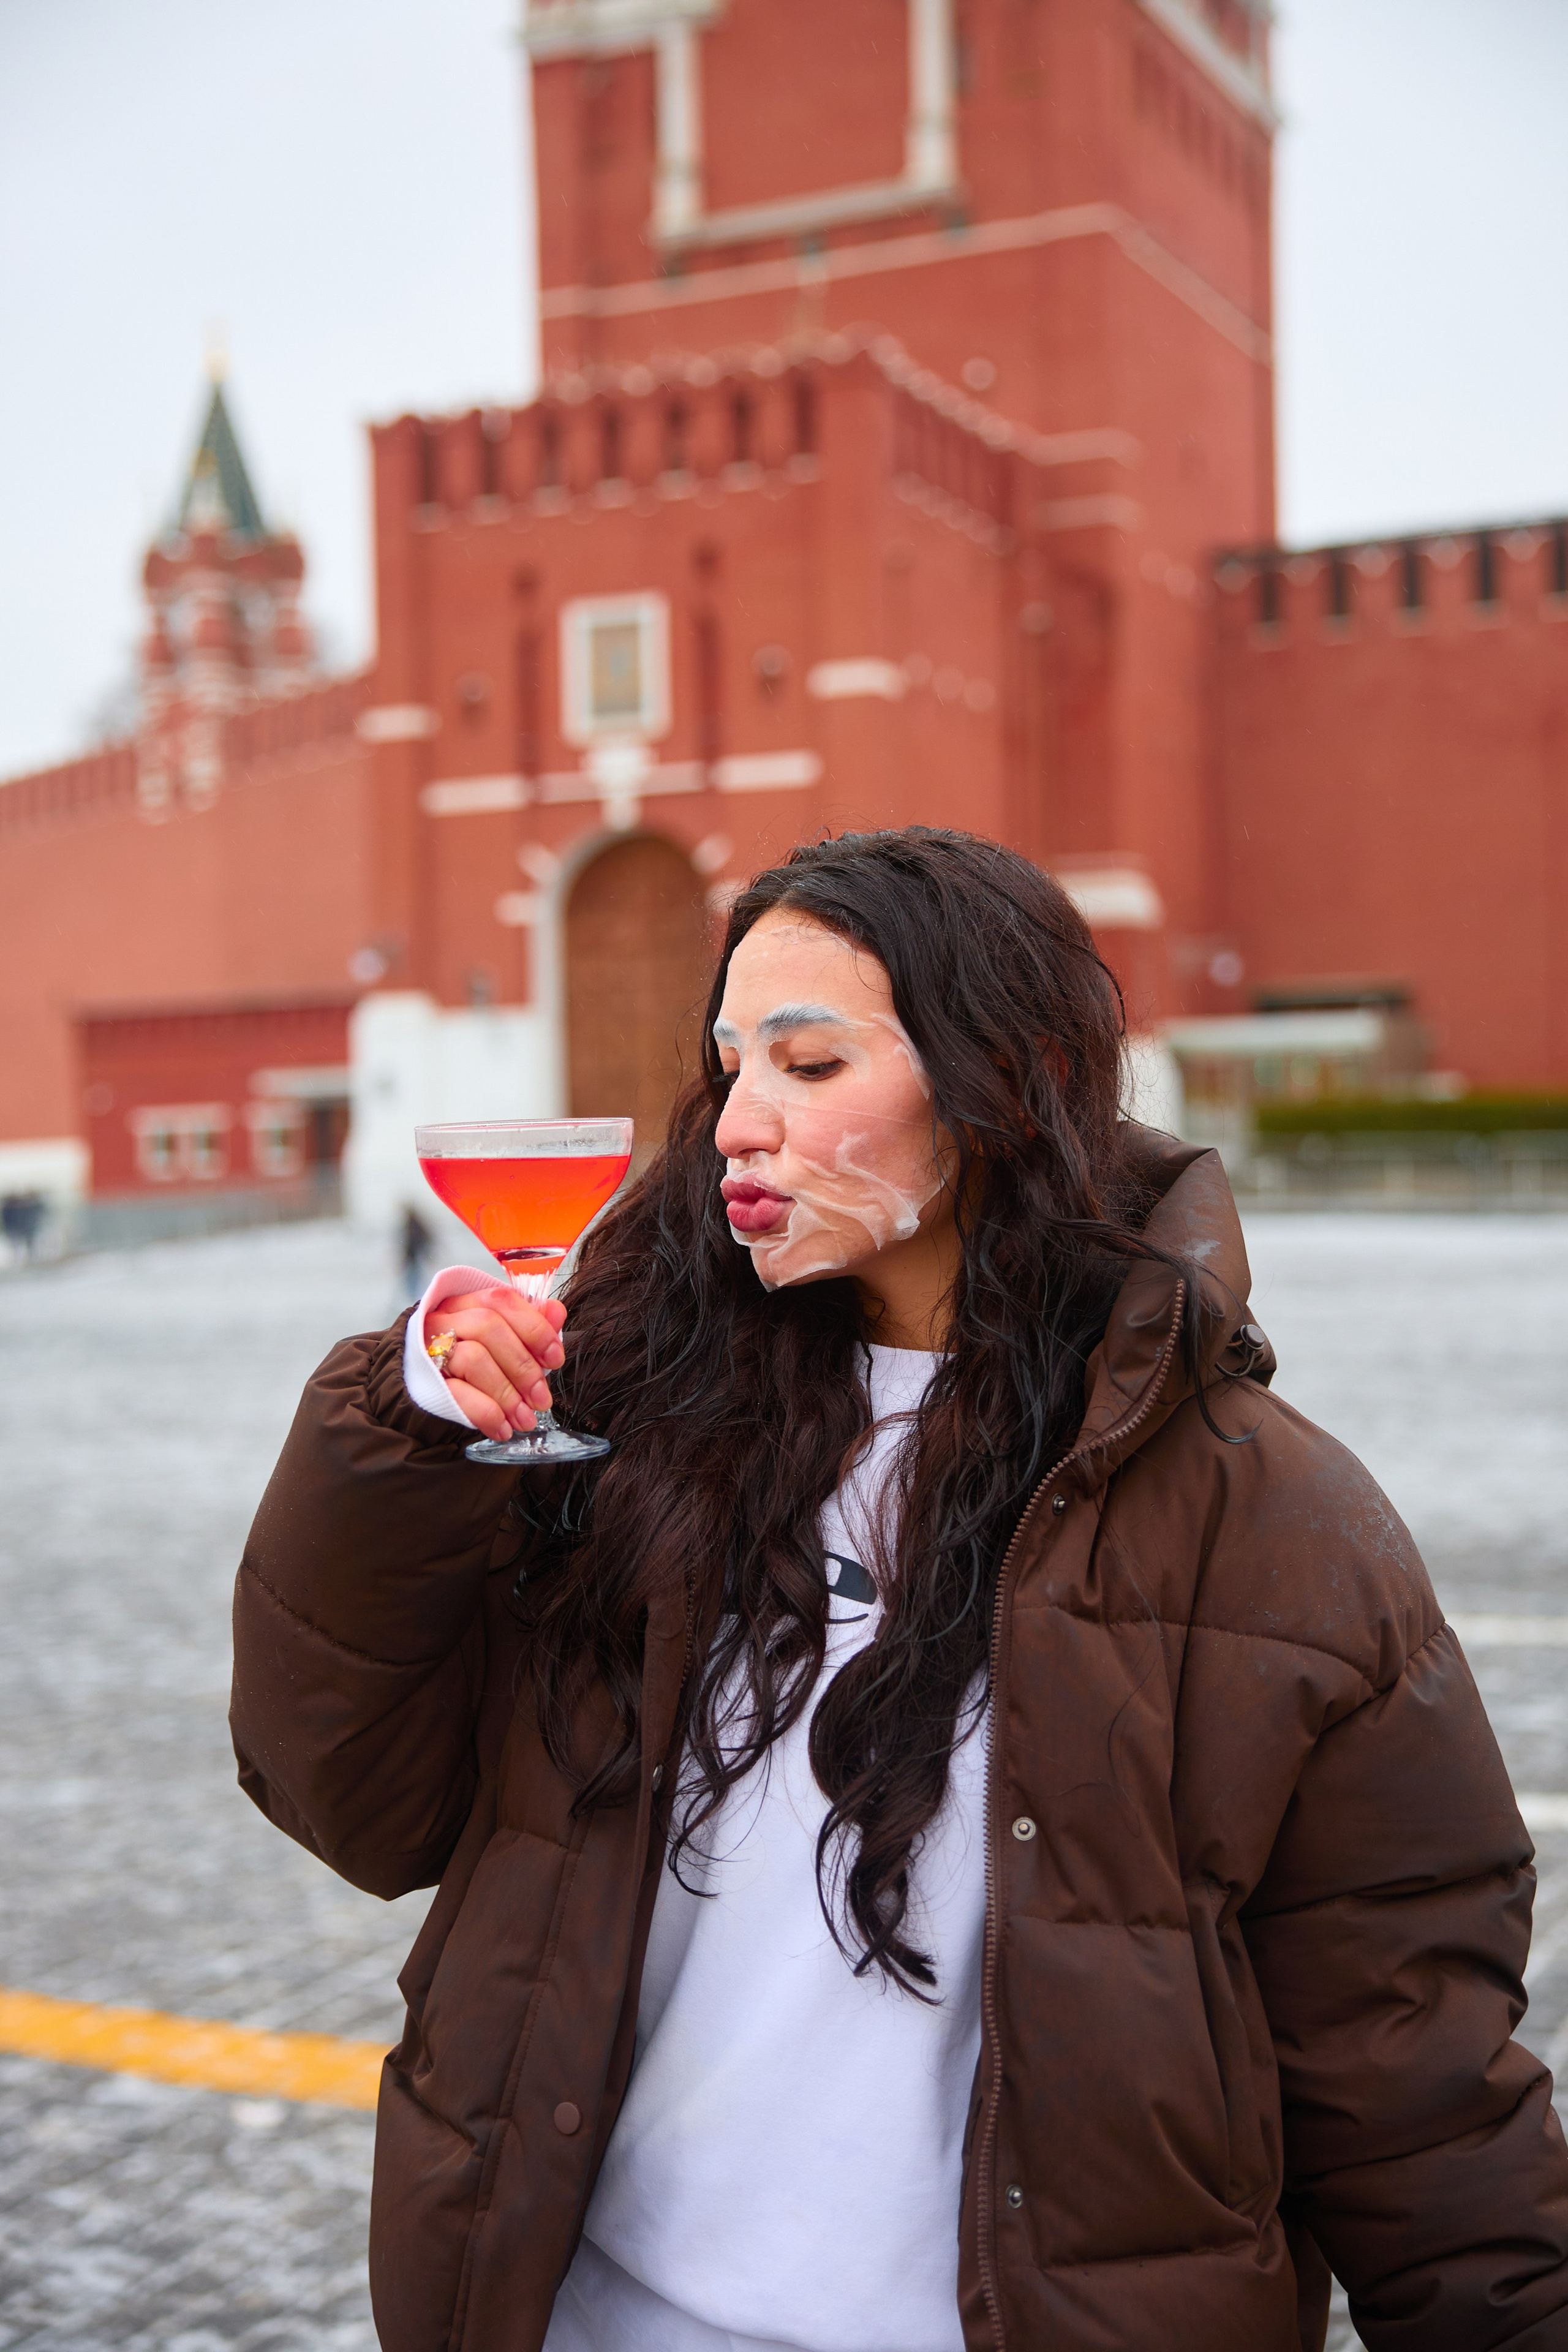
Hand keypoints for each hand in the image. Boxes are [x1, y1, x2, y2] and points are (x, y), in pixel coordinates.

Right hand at [425, 1288, 567, 1441]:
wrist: (421, 1397)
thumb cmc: (469, 1365)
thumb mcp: (501, 1344)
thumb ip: (528, 1326)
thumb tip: (556, 1312)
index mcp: (464, 1303)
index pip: (502, 1301)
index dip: (534, 1328)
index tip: (555, 1359)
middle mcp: (442, 1320)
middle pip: (487, 1327)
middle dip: (523, 1366)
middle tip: (542, 1399)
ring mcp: (427, 1349)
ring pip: (472, 1358)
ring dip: (507, 1394)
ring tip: (525, 1419)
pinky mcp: (422, 1382)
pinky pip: (456, 1393)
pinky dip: (485, 1412)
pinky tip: (502, 1428)